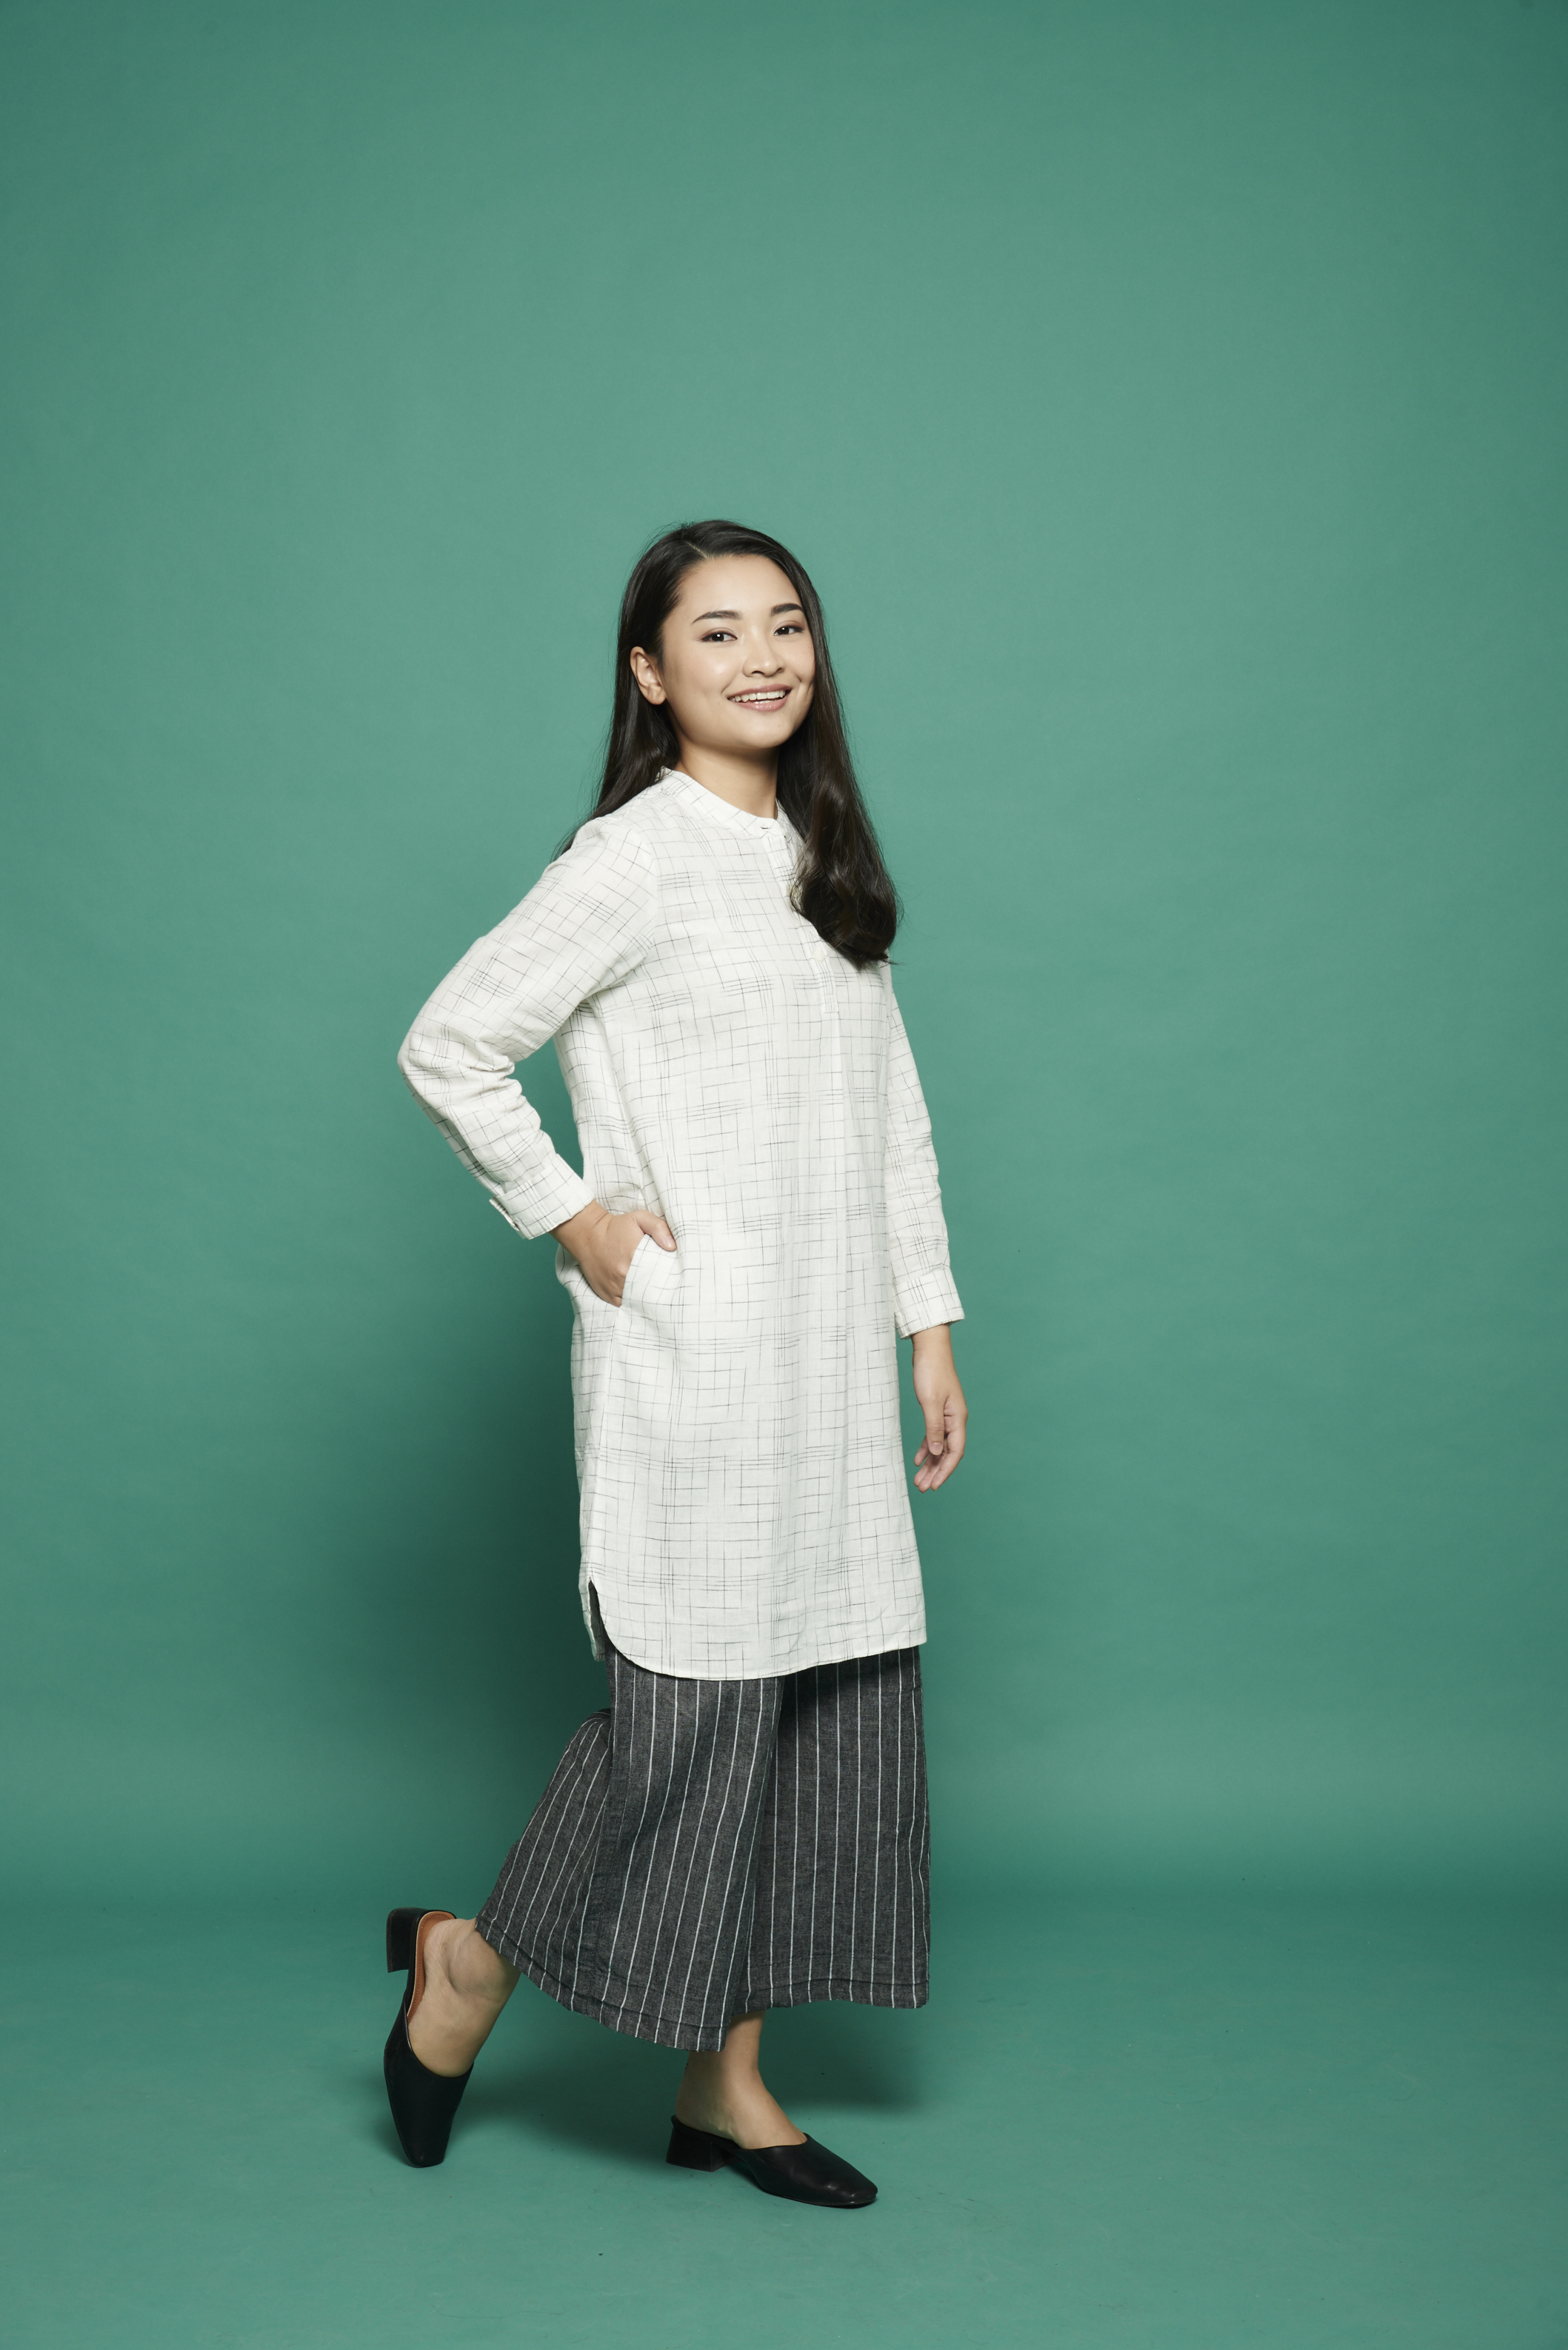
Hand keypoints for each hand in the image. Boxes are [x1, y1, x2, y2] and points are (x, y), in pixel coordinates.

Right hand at [551, 1200, 675, 1305]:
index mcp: (634, 1257)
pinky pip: (624, 1305)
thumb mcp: (640, 1218)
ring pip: (637, 1300)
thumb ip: (659, 1228)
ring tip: (651, 1291)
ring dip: (644, 1297)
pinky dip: (631, 1302)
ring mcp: (614, 1288)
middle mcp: (623, 1276)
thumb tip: (672, 1247)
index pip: (660, 1275)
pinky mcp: (607, 1295)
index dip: (667, 1277)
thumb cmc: (616, 1227)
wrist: (588, 1234)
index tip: (672, 1275)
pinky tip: (637, 1295)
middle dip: (657, 1289)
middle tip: (664, 1285)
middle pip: (649, 1290)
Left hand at [910, 1324, 966, 1491]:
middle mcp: (955, 1420)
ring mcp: (947, 1415)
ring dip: (930, 1464)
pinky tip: (918, 1459)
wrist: (929, 1348)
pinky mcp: (937, 1410)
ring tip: (919, 1480)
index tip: (934, 1486)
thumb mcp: (930, 1402)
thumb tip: (935, 1453)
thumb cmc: (931, 1371)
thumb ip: (933, 1428)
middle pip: (947, 1453)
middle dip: (936, 1472)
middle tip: (923, 1488)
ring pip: (939, 1446)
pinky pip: (933, 1435)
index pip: (955, 1452)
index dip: (945, 1471)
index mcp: (957, 1418)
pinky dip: (925, 1448)